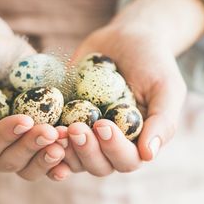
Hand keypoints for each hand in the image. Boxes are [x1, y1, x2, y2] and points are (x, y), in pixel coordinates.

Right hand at [0, 0, 66, 180]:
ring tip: (66, 138)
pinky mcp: (35, 139)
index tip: (24, 120)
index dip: (4, 137)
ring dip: (48, 156)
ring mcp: (15, 148)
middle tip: (51, 132)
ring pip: (30, 166)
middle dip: (30, 147)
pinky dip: (62, 157)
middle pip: (10, 162)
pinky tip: (73, 149)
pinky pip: (48, 157)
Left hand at [47, 0, 203, 178]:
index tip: (103, 125)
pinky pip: (52, 138)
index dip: (113, 149)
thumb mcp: (166, 87)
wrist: (127, 38)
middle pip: (97, 165)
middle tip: (76, 128)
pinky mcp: (65, 119)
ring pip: (72, 158)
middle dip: (86, 150)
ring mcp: (86, 134)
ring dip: (63, 149)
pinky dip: (44, 138)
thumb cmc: (152, 63)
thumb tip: (148, 156)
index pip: (126, 160)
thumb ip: (163, 122)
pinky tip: (37, 130)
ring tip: (56, 129)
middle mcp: (110, 145)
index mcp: (137, 143)